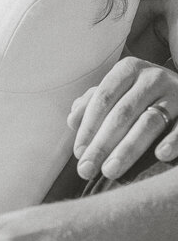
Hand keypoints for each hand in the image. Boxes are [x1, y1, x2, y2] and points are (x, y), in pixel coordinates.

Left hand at [68, 56, 177, 181]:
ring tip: (110, 171)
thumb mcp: (120, 89)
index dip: (88, 126)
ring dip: (127, 149)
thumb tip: (72, 120)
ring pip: (148, 123)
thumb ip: (94, 102)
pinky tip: (160, 155)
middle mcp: (151, 78)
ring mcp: (174, 94)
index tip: (78, 153)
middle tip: (87, 169)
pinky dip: (172, 141)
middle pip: (122, 113)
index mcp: (128, 70)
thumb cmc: (144, 92)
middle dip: (101, 144)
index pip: (103, 99)